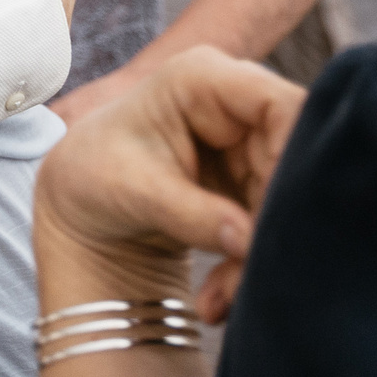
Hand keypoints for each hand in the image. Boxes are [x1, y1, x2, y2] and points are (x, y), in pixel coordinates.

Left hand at [36, 46, 303, 325]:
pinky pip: (272, 224)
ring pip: (289, 200)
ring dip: (260, 254)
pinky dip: (248, 264)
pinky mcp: (253, 184)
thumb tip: (249, 240)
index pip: (281, 105)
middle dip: (275, 220)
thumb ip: (191, 212)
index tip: (284, 213)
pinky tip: (216, 298)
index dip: (297, 154)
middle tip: (252, 267)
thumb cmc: (93, 174)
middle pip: (295, 158)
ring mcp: (248, 145)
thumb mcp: (132, 190)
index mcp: (203, 79)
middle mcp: (236, 105)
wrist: (79, 205)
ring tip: (219, 296)